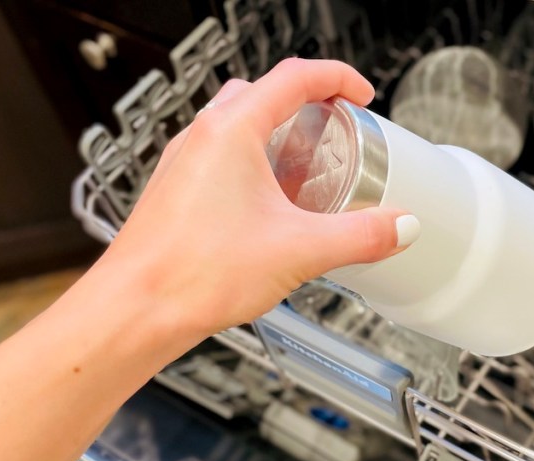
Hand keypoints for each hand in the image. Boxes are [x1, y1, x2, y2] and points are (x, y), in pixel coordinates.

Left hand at [99, 58, 417, 346]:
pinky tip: (270, 210)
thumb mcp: (300, 251)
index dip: (337, 78)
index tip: (361, 94)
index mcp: (231, 131)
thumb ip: (360, 236)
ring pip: (237, 127)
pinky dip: (252, 167)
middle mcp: (201, 138)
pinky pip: (219, 161)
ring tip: (307, 174)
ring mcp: (184, 164)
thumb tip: (399, 226)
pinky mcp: (176, 193)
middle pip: (263, 94)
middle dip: (306, 105)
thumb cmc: (192, 273)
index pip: (294, 76)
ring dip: (277, 138)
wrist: (134, 310)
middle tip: (336, 130)